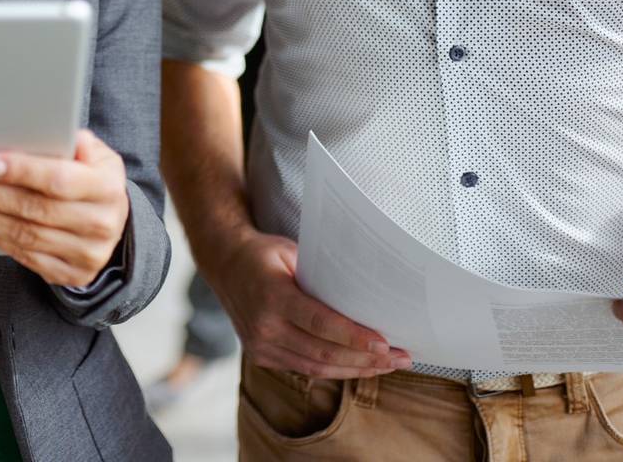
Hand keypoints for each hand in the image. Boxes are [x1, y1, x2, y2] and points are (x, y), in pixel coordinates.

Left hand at [0, 129, 129, 288]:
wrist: (113, 224)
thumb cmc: (94, 179)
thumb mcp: (97, 155)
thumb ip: (76, 144)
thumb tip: (53, 132)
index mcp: (107, 188)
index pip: (59, 179)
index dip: (22, 171)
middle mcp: (99, 223)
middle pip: (35, 209)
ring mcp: (85, 254)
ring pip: (25, 235)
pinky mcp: (69, 274)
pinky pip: (23, 256)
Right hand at [209, 230, 411, 378]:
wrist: (224, 264)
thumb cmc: (262, 252)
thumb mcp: (290, 252)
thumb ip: (319, 276)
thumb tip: (363, 293)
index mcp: (271, 296)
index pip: (320, 323)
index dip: (354, 337)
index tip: (385, 344)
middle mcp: (263, 326)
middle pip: (323, 352)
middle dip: (365, 359)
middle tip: (399, 358)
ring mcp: (260, 345)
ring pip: (316, 368)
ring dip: (354, 369)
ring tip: (386, 366)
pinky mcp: (261, 356)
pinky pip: (303, 369)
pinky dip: (333, 370)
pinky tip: (357, 366)